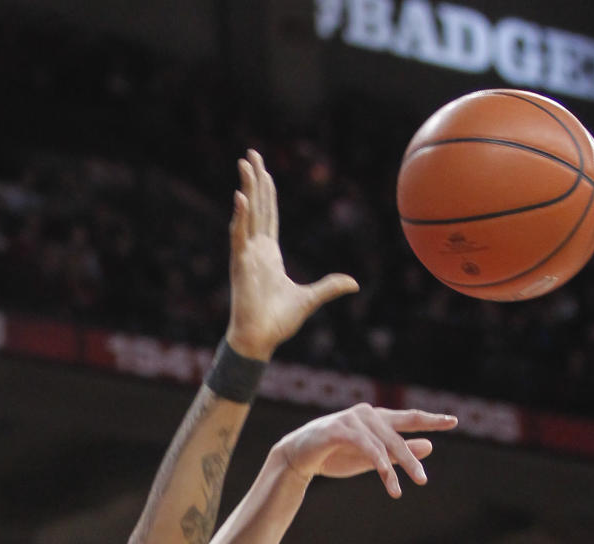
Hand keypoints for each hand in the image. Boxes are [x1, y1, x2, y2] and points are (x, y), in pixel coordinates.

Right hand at [226, 150, 357, 361]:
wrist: (261, 340)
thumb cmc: (279, 322)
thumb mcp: (311, 298)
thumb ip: (330, 286)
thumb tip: (354, 282)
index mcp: (269, 254)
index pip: (268, 215)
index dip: (266, 192)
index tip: (263, 170)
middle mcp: (256, 249)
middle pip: (256, 206)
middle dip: (254, 179)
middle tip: (250, 153)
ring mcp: (247, 255)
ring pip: (247, 214)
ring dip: (246, 188)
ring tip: (245, 164)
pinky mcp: (240, 265)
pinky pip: (239, 235)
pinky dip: (240, 216)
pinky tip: (241, 196)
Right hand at [272, 404, 457, 498]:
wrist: (299, 457)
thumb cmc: (335, 455)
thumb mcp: (373, 457)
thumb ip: (399, 452)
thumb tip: (430, 447)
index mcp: (377, 418)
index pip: (409, 418)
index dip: (431, 420)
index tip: (453, 421)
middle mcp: (367, 414)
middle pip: (398, 435)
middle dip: (410, 459)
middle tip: (423, 480)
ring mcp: (353, 420)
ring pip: (383, 444)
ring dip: (393, 468)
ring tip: (401, 489)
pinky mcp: (339, 429)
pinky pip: (366, 447)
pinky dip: (378, 463)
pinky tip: (387, 479)